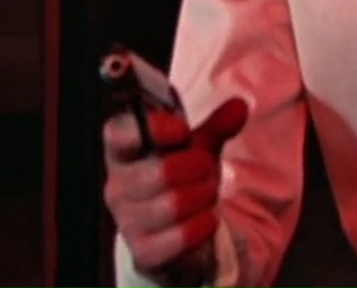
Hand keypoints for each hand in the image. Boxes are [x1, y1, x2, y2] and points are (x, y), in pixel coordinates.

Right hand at [103, 98, 248, 283]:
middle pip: (160, 171)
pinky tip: (203, 220)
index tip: (182, 130)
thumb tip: (240, 105)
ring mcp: (127, 221)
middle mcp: (117, 185)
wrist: (175, 236)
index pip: (118, 133)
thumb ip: (216, 126)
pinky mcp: (143, 251)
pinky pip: (184, 235)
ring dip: (204, 197)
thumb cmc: (180, 180)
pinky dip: (204, 225)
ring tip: (206, 195)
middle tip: (205, 169)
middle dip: (197, 169)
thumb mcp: (197, 149)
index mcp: (121, 151)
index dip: (151, 128)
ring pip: (175, 204)